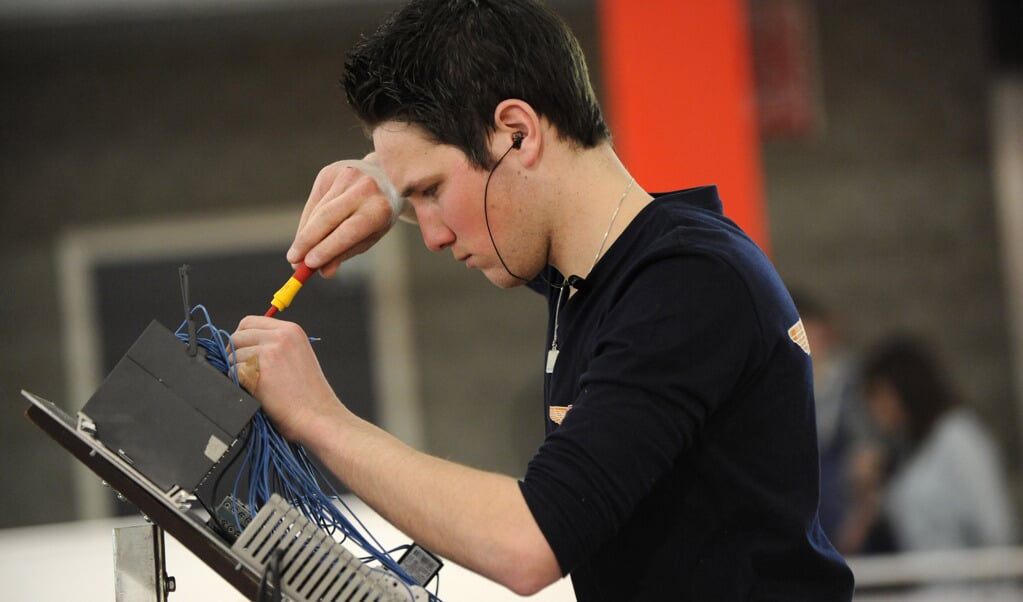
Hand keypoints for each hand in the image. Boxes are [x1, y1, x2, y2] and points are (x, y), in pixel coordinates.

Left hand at [230, 315, 342, 441]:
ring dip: (237, 370)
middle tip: (245, 369)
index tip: (243, 350)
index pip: (250, 321)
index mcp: (291, 330)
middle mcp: (280, 336)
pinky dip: (238, 383)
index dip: (242, 337)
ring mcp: (268, 352)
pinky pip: (232, 372)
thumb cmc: (310, 394)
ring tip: (257, 383)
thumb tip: (247, 343)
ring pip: (233, 355)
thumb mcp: (299, 355)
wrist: (317, 415)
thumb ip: (276, 344)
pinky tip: (256, 391)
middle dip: (236, 353)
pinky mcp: (257, 370)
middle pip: (237, 336)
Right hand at [287, 155, 405, 277]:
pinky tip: (305, 234)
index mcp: (379, 208)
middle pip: (326, 218)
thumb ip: (347, 252)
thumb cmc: (377, 213)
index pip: (348, 231)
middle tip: (293, 262)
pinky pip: (313, 202)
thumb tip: (324, 272)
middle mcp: (363, 189)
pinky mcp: (329, 172)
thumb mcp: (370, 235)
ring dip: (304, 235)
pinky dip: (307, 221)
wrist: (385, 175)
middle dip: (306, 242)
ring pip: (317, 211)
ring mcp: (345, 176)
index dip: (326, 248)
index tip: (308, 264)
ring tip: (297, 254)